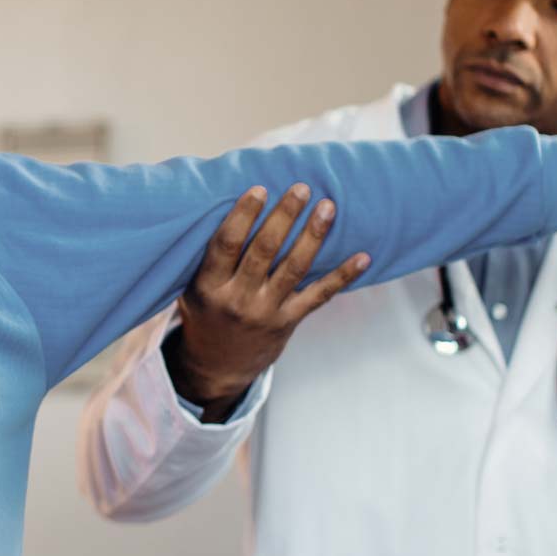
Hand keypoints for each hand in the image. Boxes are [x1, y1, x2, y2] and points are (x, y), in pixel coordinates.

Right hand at [166, 185, 370, 422]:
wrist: (217, 366)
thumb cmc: (207, 313)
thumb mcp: (193, 288)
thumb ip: (210, 258)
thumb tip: (233, 206)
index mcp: (208, 286)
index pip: (227, 245)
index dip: (244, 216)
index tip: (260, 189)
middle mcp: (237, 299)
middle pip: (264, 251)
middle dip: (284, 216)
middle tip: (301, 189)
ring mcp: (265, 312)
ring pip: (293, 268)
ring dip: (313, 235)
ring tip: (327, 207)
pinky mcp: (288, 321)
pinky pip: (319, 296)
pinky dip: (343, 276)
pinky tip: (363, 257)